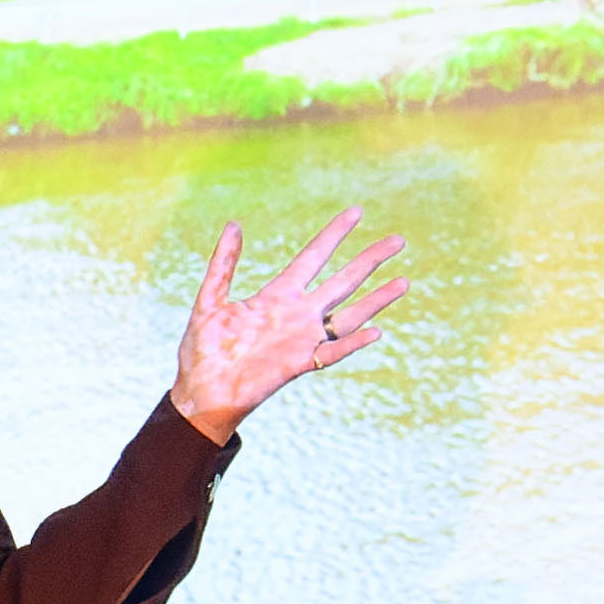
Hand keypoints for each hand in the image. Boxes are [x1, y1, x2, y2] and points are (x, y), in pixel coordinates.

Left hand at [168, 209, 402, 438]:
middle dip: (370, 260)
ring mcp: (301, 339)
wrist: (199, 391)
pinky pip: (331, 352)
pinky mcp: (298, 364)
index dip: (334, 235)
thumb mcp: (210, 299)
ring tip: (403, 282)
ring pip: (348, 315)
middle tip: (398, 240)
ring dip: (375, 300)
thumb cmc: (202, 349)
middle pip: (342, 281)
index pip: (314, 257)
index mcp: (277, 295)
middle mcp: (297, 314)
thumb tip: (234, 224)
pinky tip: (375, 331)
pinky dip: (352, 343)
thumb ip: (223, 264)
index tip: (356, 212)